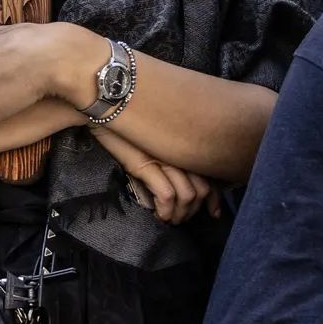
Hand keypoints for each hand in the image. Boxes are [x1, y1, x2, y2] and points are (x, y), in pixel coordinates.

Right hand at [91, 126, 219, 223]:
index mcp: (186, 145)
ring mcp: (165, 157)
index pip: (212, 176)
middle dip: (192, 212)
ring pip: (188, 196)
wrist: (107, 104)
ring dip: (178, 215)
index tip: (213, 213)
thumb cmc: (130, 121)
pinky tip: (158, 215)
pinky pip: (167, 195)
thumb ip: (173, 153)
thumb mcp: (157, 138)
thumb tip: (183, 182)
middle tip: (180, 219)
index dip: (215, 200)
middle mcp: (181, 151)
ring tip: (168, 219)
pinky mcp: (145, 164)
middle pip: (203, 190)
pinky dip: (165, 211)